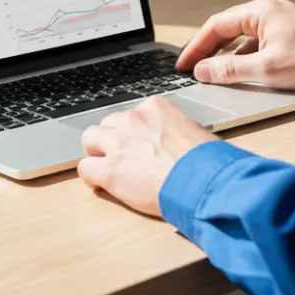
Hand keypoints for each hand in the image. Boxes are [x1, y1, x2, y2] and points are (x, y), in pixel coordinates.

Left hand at [77, 96, 217, 217]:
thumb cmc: (209, 162)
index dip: (132, 133)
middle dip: (112, 140)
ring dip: (97, 154)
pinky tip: (101, 185)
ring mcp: (119, 143)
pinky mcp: (110, 169)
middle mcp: (134, 120)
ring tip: (109, 170)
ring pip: (90, 140)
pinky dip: (92, 178)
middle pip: (108, 124)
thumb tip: (172, 143)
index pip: (132, 114)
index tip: (139, 145)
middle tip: (124, 158)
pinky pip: (85, 168)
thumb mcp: (194, 132)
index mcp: (155, 108)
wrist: (206, 181)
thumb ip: (175, 131)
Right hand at [176, 0, 294, 89]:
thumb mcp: (266, 69)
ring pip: (242, 36)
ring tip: (212, 72)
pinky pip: (257, 42)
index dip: (195, 47)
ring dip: (226, 54)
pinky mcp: (289, 33)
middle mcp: (268, 10)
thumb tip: (203, 70)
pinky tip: (241, 71)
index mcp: (259, 11)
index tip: (183, 63)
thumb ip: (230, 70)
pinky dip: (244, 56)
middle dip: (207, 49)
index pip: (215, 26)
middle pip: (226, 29)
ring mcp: (279, 20)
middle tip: (191, 67)